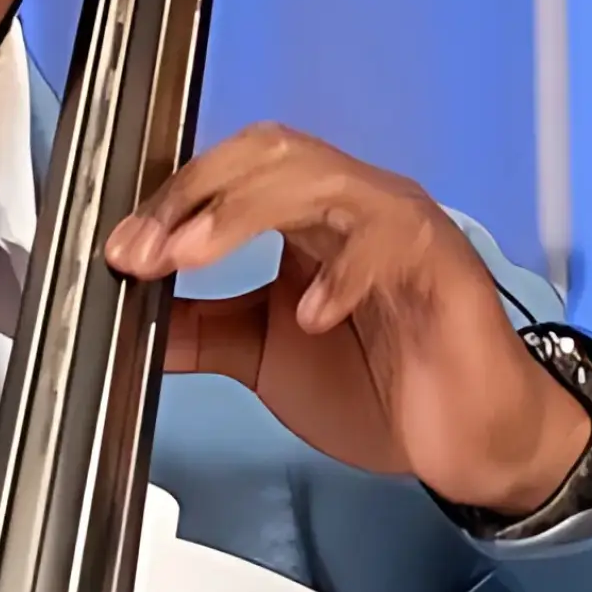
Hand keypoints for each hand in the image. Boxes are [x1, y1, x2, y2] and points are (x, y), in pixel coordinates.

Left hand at [108, 123, 589, 518]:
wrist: (469, 438)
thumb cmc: (382, 385)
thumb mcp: (262, 356)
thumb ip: (198, 330)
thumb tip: (128, 313)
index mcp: (309, 218)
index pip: (233, 170)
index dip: (173, 198)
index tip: (122, 247)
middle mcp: (354, 206)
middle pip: (271, 153)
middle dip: (197, 194)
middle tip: (146, 248)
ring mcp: (400, 230)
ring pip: (321, 180)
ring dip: (246, 213)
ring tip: (195, 255)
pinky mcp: (443, 268)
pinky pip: (391, 242)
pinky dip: (344, 274)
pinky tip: (310, 317)